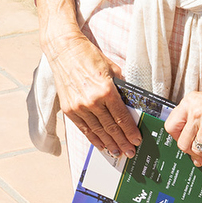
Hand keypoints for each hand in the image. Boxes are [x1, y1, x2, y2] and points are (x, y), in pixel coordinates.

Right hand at [45, 31, 140, 157]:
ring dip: (109, 143)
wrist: (64, 50)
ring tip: (117, 152)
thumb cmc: (89, 56)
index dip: (130, 131)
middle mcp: (92, 101)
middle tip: (130, 152)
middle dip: (122, 141)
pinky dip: (93, 138)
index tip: (137, 140)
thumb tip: (130, 103)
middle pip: (111, 127)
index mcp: (106, 90)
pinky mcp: (69, 109)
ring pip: (97, 131)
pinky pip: (83, 128)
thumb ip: (121, 87)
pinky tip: (101, 144)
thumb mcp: (112, 68)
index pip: (121, 117)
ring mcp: (78, 106)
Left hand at [164, 68, 201, 169]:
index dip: (177, 137)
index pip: (171, 126)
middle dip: (190, 151)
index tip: (183, 141)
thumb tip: (191, 137)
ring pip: (196, 151)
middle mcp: (197, 113)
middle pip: (182, 143)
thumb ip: (196, 115)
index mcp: (190, 102)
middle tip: (196, 153)